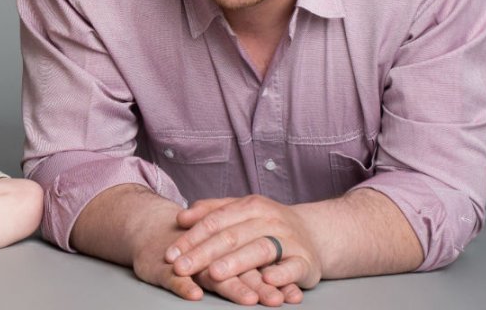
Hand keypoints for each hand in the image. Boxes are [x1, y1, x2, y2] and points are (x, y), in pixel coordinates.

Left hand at [130, 221, 301, 305]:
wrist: (315, 234)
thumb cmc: (268, 225)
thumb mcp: (241, 211)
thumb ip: (211, 211)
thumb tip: (181, 217)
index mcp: (251, 206)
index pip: (215, 221)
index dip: (191, 238)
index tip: (170, 255)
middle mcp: (270, 219)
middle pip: (232, 236)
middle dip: (203, 254)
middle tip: (181, 268)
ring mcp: (289, 239)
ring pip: (259, 249)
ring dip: (236, 262)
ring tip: (215, 273)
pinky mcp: (305, 261)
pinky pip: (293, 267)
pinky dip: (280, 273)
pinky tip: (267, 279)